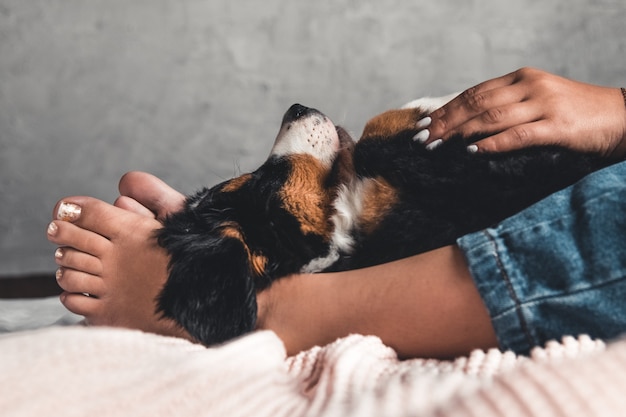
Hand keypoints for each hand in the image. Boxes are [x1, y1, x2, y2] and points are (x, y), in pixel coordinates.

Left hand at [419, 67, 625, 156]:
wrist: (623, 117)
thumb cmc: (575, 115)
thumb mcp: (537, 103)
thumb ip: (507, 108)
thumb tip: (467, 126)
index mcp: (522, 78)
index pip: (474, 92)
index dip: (446, 109)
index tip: (423, 124)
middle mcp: (530, 86)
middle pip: (476, 103)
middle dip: (445, 122)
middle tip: (421, 138)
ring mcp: (544, 104)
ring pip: (492, 116)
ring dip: (459, 132)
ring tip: (437, 145)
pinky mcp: (558, 126)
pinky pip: (519, 134)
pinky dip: (493, 143)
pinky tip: (472, 151)